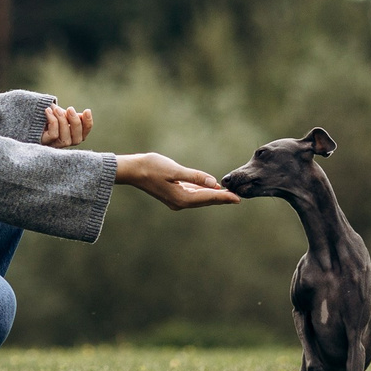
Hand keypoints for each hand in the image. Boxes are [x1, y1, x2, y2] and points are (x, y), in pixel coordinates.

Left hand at [41, 105, 94, 147]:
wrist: (22, 116)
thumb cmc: (42, 115)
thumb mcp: (58, 114)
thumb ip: (70, 116)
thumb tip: (84, 114)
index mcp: (70, 135)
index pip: (84, 134)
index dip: (88, 124)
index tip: (87, 110)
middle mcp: (63, 143)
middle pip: (77, 140)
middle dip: (75, 123)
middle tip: (70, 108)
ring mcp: (53, 145)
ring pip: (65, 140)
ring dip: (63, 122)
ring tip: (56, 109)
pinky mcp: (44, 143)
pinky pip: (53, 135)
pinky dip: (52, 122)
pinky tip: (47, 111)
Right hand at [114, 152, 237, 210]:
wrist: (132, 170)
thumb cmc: (151, 167)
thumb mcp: (175, 170)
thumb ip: (195, 176)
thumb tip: (214, 183)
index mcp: (182, 198)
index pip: (208, 198)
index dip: (224, 197)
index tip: (237, 198)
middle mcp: (180, 202)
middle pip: (206, 200)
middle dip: (221, 199)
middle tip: (237, 198)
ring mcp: (176, 200)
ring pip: (200, 199)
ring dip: (213, 196)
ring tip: (227, 194)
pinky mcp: (173, 195)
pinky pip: (192, 195)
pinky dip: (203, 192)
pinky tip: (209, 189)